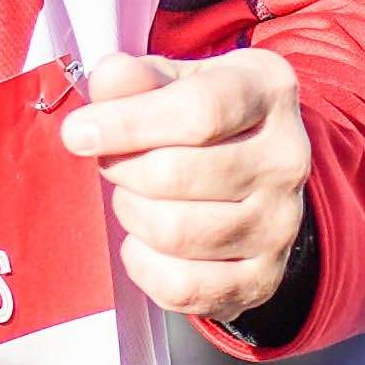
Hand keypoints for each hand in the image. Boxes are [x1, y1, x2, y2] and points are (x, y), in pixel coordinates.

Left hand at [61, 48, 308, 323]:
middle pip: (176, 175)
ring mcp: (280, 224)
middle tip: (113, 161)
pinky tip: (143, 240)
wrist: (259, 172)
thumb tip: (108, 79)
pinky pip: (182, 287)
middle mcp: (286, 159)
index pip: (198, 111)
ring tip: (133, 195)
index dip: (127, 124)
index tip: (78, 133)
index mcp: (267, 91)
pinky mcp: (263, 278)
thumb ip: (138, 77)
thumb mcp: (177, 80)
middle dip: (122, 169)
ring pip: (174, 233)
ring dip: (132, 213)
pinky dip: (143, 265)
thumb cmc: (206, 117)